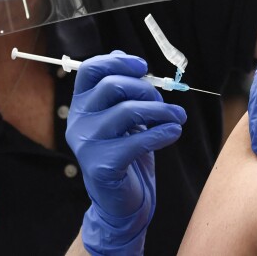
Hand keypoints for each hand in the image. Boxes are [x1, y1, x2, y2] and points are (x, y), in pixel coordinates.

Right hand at [66, 51, 186, 255]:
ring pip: (128, 111)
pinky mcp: (102, 166)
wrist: (122, 200)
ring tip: (178, 117)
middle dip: (146, 89)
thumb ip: (121, 90)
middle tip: (164, 102)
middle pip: (112, 86)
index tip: (143, 66)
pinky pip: (137, 141)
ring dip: (161, 110)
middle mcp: (78, 121)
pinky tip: (174, 132)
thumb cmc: (125, 152)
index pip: (90, 70)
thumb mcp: (122, 117)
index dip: (118, 62)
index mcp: (81, 104)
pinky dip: (162, 133)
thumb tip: (124, 57)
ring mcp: (87, 144)